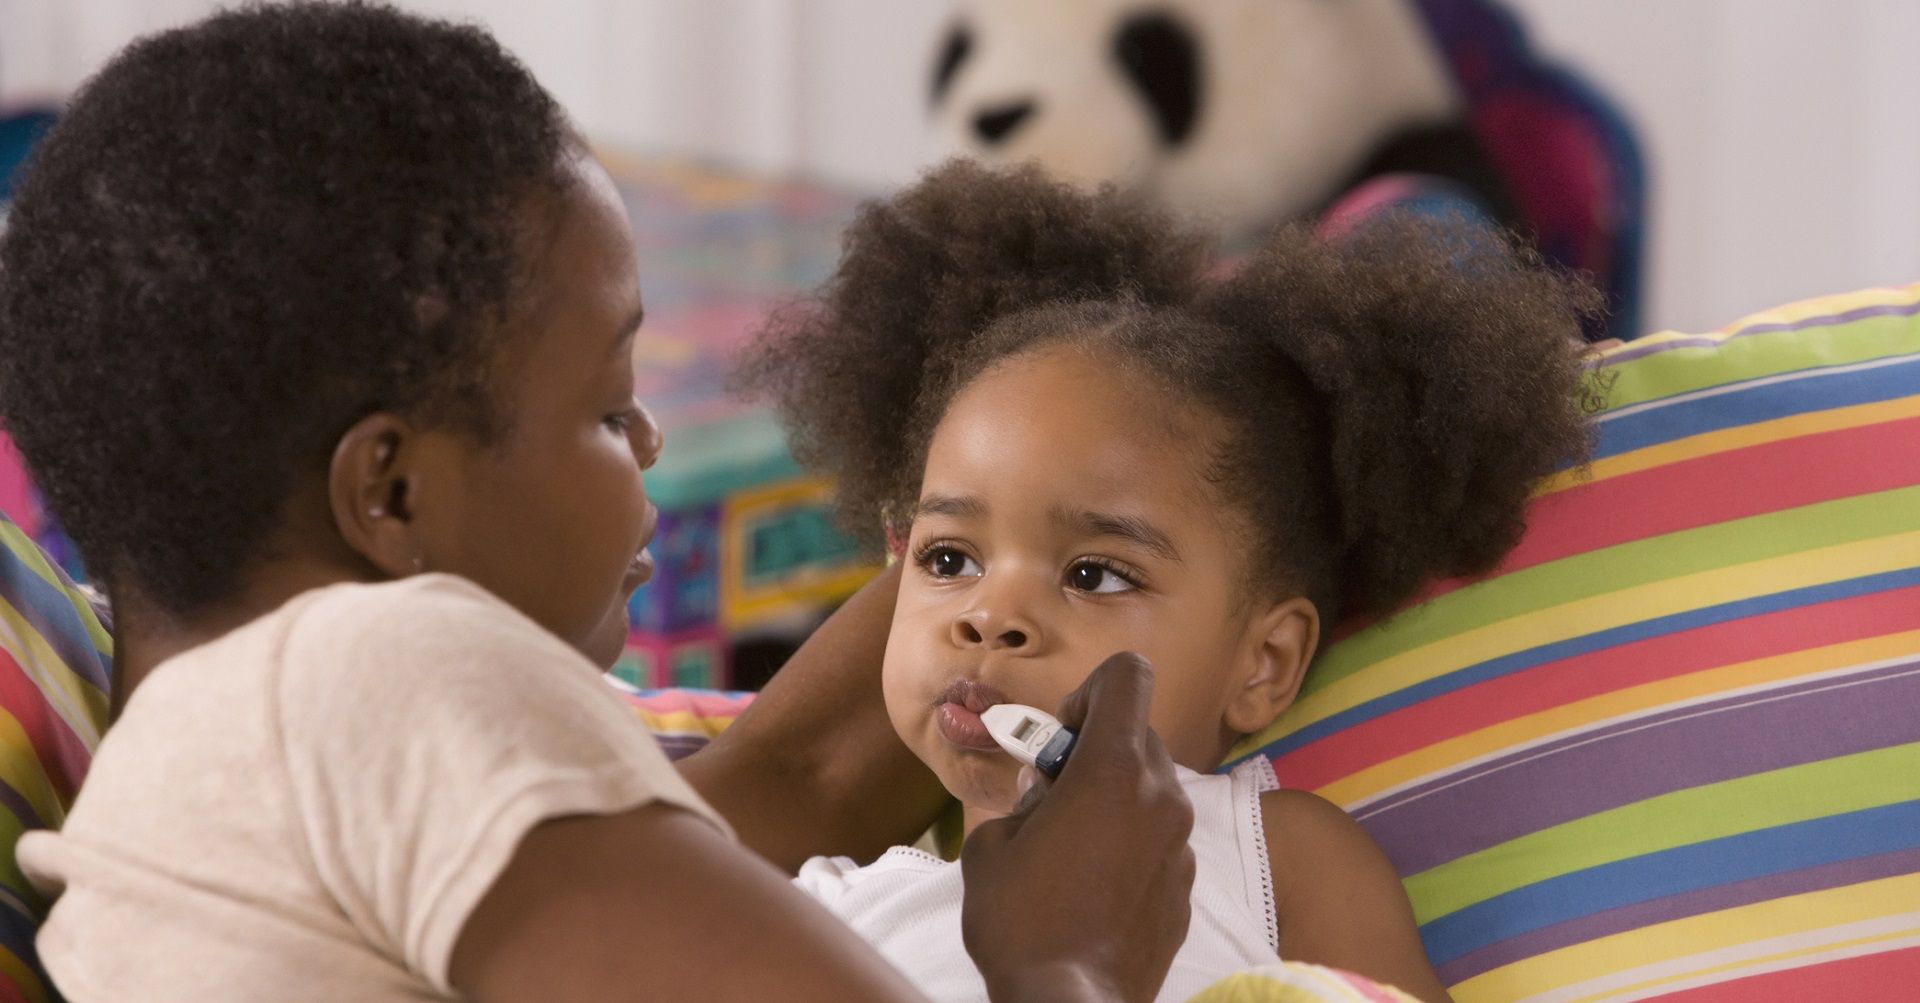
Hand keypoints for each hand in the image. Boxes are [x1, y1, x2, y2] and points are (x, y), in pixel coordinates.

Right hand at [959, 652, 1196, 1002]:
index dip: (1090, 690)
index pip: (1129, 675)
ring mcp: (1181, 844)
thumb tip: (1045, 794)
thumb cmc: (1020, 922)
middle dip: (1094, 751)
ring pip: (1151, 788)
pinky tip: (1093, 886)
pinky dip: (1130, 842)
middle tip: (1053, 796)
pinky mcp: (1186, 886)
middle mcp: (1161, 797)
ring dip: (1114, 798)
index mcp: (1113, 770)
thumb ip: (1024, 799)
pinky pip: (1159, 838)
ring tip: (1070, 847)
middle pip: (1137, 734)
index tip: (1062, 736)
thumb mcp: (992, 844)